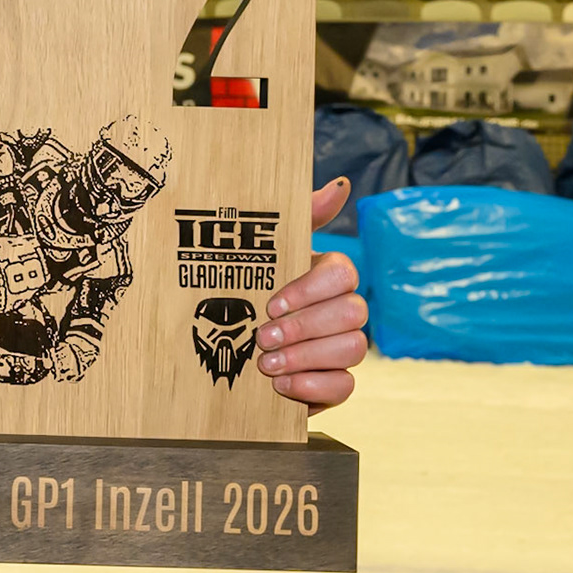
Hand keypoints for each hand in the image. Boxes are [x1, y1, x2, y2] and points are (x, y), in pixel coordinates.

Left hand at [258, 179, 367, 413]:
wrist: (219, 347)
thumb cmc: (242, 288)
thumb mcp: (259, 252)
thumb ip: (299, 217)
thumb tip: (339, 185)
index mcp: (325, 275)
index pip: (345, 272)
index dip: (310, 289)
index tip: (272, 303)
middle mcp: (340, 310)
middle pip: (353, 313)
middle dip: (305, 327)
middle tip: (263, 337)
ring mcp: (340, 347)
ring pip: (353, 349)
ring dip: (306, 356)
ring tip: (266, 363)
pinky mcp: (333, 383)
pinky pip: (346, 387)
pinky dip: (314, 387)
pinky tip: (281, 385)